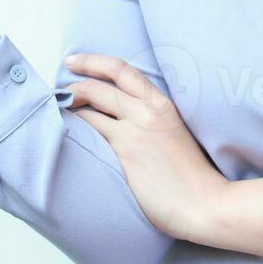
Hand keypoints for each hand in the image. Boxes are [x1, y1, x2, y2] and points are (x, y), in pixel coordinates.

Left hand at [63, 53, 227, 241]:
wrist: (203, 203)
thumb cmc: (193, 177)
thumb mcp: (175, 134)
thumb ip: (152, 122)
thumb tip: (124, 119)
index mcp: (163, 104)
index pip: (123, 70)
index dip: (94, 61)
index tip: (74, 60)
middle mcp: (148, 110)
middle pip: (102, 83)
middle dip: (76, 79)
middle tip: (59, 86)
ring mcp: (135, 129)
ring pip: (92, 102)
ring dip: (70, 102)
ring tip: (59, 108)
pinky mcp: (125, 149)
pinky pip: (92, 127)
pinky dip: (74, 124)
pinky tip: (66, 129)